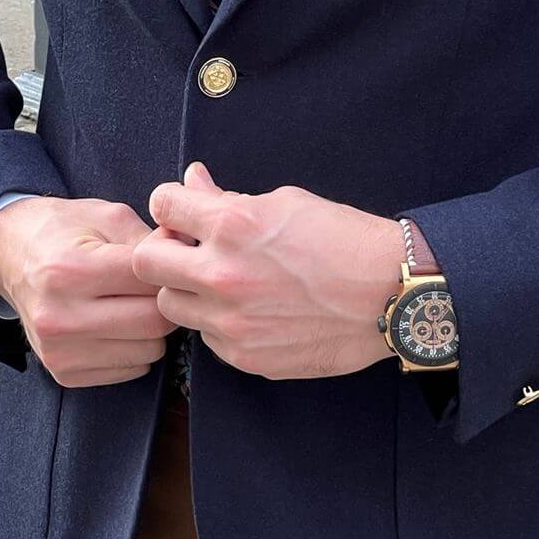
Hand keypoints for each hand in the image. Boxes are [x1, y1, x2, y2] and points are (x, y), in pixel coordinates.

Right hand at [0, 195, 176, 387]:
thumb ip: (152, 238)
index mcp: (71, 269)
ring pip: (148, 351)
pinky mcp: (62, 371)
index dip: (168, 272)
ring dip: (152, 330)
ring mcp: (59, 349)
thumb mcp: (108, 217)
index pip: (151, 283)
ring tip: (132, 304)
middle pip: (154, 322)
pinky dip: (134, 349)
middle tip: (154, 288)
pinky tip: (116, 325)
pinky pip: (130, 370)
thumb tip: (193, 253)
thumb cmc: (63, 231)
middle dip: (165, 303)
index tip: (166, 264)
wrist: (9, 255)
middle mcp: (60, 315)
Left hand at [130, 161, 405, 380]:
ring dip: (187, 292)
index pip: (161, 204)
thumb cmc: (345, 240)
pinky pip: (206, 339)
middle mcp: (222, 275)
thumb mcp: (286, 203)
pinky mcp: (244, 356)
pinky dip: (219, 324)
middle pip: (146, 263)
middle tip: (189, 253)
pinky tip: (252, 312)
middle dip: (163, 252)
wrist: (391, 295)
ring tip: (223, 286)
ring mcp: (231, 321)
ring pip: (171, 307)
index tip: (183, 212)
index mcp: (232, 224)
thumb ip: (228, 198)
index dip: (171, 204)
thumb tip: (192, 183)